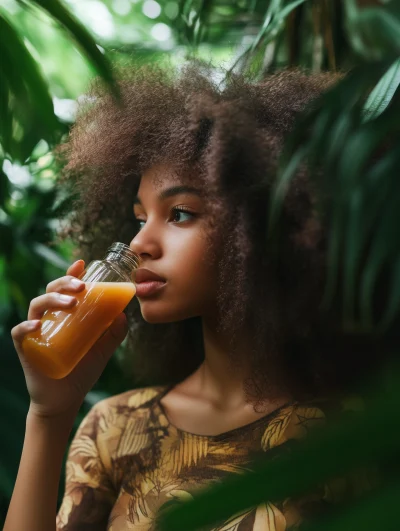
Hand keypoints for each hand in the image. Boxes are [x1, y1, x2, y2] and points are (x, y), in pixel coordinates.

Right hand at [11, 260, 128, 419]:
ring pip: (37, 306)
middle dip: (65, 283)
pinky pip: (20, 332)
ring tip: (71, 302)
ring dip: (53, 299)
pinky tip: (37, 325)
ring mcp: (35, 332)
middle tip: (82, 286)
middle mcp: (48, 319)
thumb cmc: (82, 371)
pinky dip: (26, 326)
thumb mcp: (103, 350)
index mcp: (64, 315)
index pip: (65, 289)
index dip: (70, 274)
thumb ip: (114, 333)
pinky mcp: (25, 348)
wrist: (66, 400)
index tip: (81, 264)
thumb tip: (124, 314)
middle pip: (51, 291)